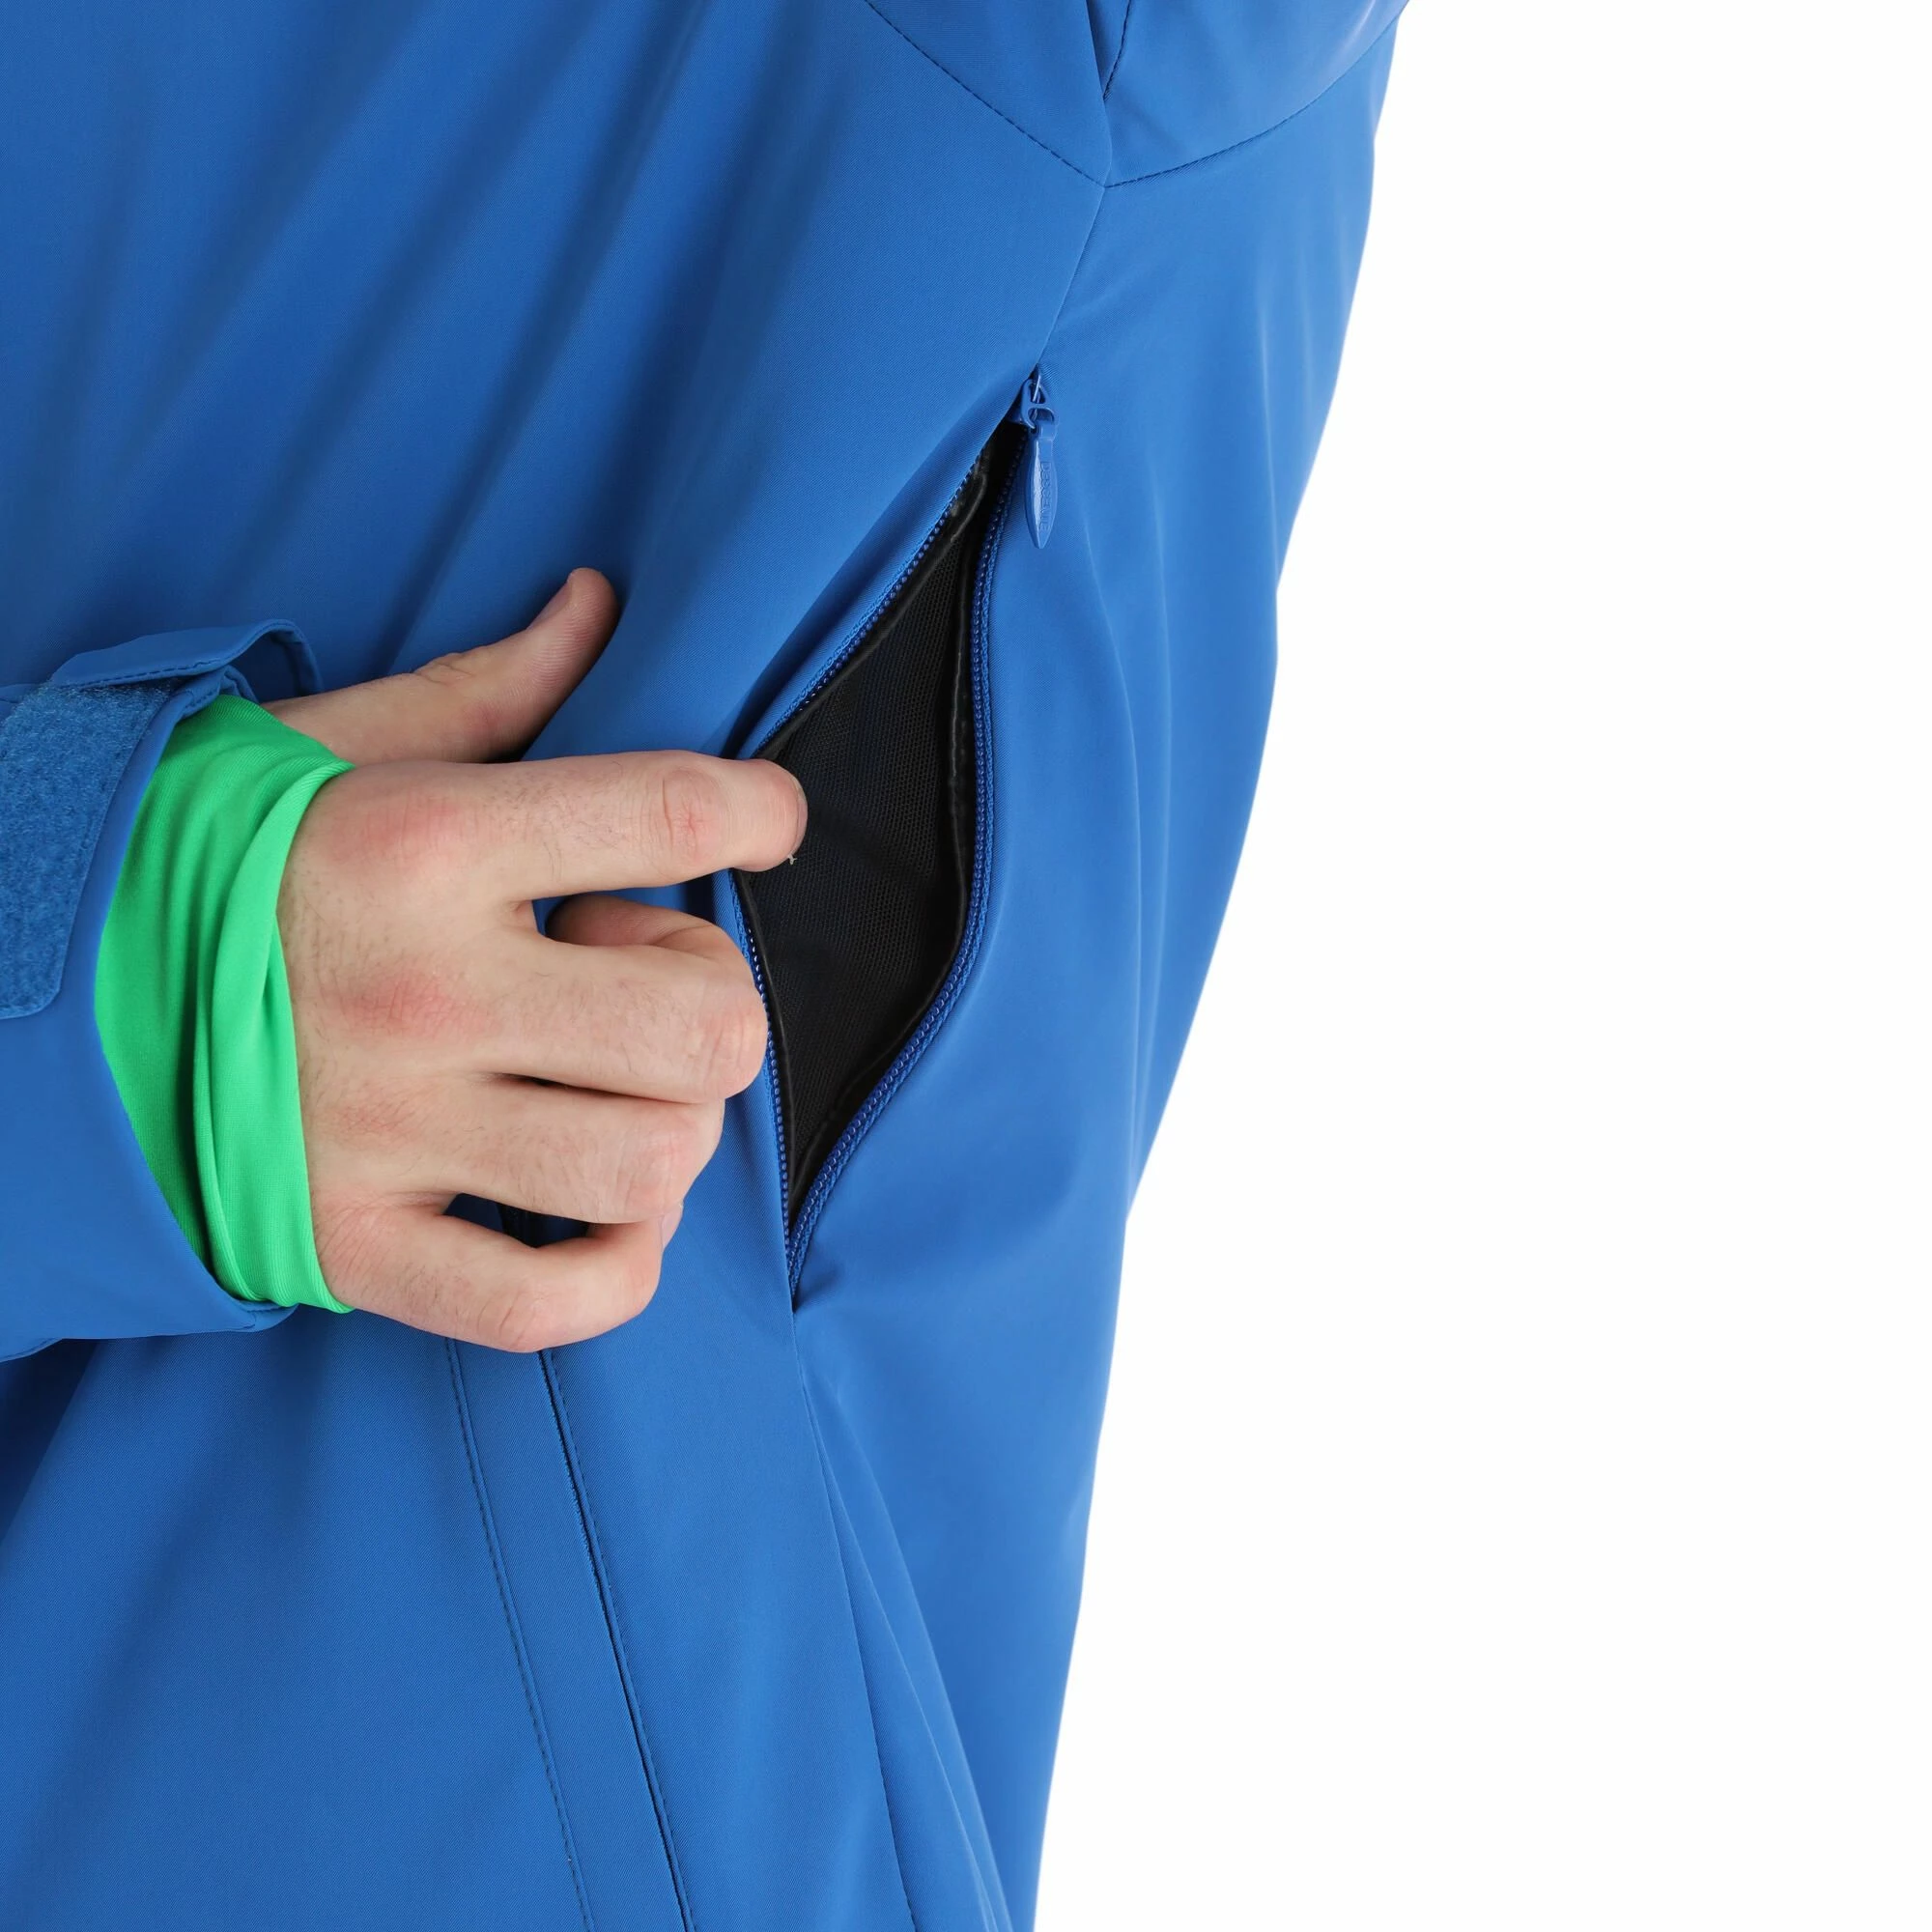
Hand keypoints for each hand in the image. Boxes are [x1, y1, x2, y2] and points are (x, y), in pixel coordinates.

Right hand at [269, 570, 803, 1349]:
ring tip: (605, 1085)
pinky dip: (616, 1269)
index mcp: (428, 844)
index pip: (677, 812)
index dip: (767, 813)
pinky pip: (547, 1303)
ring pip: (651, 1162)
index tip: (765, 822)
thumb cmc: (200, 853)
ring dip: (671, 1126)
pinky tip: (598, 1207)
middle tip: (638, 974)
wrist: (23, 988)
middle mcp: (423, 992)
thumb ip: (486, 688)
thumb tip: (595, 603)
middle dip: (715, 998)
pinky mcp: (350, 1244)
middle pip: (707, 1023)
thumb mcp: (333, 745)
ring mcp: (388, 1132)